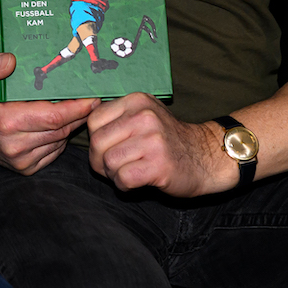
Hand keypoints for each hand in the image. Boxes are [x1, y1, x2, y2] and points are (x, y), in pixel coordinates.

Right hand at [0, 52, 96, 173]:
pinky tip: (59, 123)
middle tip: (93, 98)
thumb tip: (10, 60)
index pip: (54, 117)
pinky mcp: (25, 168)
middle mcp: (15, 147)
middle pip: (61, 130)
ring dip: (71, 125)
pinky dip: (60, 137)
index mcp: (6, 123)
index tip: (94, 97)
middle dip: (80, 114)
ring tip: (78, 108)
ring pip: (60, 141)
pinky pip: (54, 151)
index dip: (78, 108)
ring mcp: (20, 161)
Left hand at [87, 93, 230, 195]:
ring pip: (108, 162)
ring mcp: (153, 140)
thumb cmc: (168, 140)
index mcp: (137, 101)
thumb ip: (117, 116)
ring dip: (113, 174)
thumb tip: (82, 122)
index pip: (94, 120)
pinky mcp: (159, 165)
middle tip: (115, 167)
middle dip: (99, 160)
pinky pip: (123, 179)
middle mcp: (144, 117)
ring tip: (128, 173)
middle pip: (97, 142)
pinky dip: (124, 185)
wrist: (205, 158)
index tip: (108, 148)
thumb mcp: (145, 114)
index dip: (95, 139)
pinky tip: (136, 182)